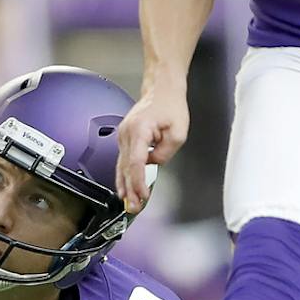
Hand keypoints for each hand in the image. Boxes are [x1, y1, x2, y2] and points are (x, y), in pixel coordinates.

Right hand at [114, 87, 186, 213]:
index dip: (138, 183)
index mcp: (139, 130)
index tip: (142, 196)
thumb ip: (165, 153)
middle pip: (125, 168)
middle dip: (129, 190)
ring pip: (121, 166)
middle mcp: (127, 133)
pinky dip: (124, 175)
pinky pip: (123, 161)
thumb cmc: (170, 106)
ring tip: (128, 204)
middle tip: (133, 208)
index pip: (135, 163)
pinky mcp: (125, 138)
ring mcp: (123, 135)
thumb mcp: (178, 133)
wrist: (162, 91)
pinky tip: (124, 188)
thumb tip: (154, 164)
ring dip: (125, 186)